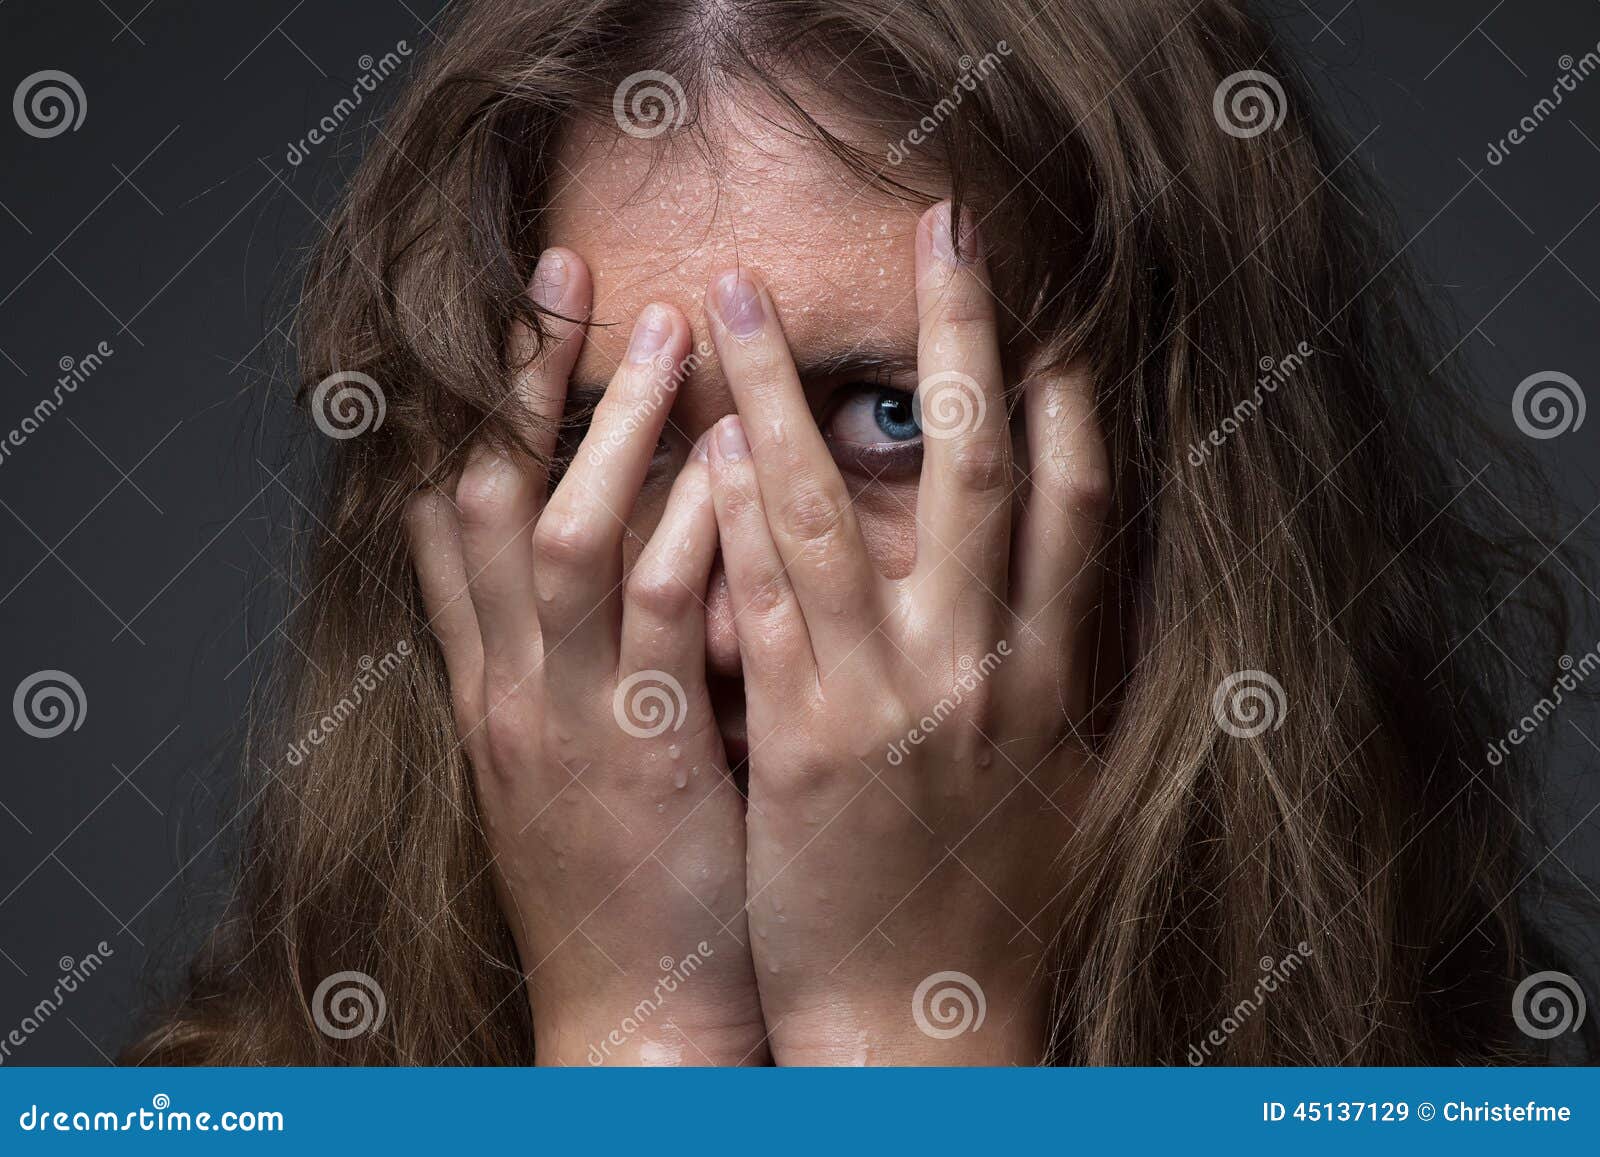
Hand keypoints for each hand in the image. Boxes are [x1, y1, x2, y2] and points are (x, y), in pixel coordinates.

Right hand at [407, 249, 766, 1065]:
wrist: (635, 1019)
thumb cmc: (626, 886)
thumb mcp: (574, 764)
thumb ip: (584, 658)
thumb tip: (626, 552)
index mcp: (493, 685)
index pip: (447, 519)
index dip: (468, 406)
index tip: (507, 319)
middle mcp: (511, 686)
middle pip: (485, 495)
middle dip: (518, 376)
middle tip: (563, 265)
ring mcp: (569, 718)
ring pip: (564, 535)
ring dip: (611, 424)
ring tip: (668, 320)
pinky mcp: (645, 756)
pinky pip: (661, 618)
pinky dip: (689, 525)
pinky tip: (734, 452)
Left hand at [702, 203, 1108, 1063]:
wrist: (924, 1025)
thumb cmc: (987, 907)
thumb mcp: (1054, 784)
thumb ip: (1055, 675)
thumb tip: (1061, 586)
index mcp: (1056, 679)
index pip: (1084, 508)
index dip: (1074, 395)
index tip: (1052, 308)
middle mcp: (985, 671)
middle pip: (983, 471)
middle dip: (967, 336)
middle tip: (947, 224)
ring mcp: (892, 701)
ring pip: (836, 514)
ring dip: (785, 394)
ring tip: (738, 297)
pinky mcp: (801, 741)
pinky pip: (761, 603)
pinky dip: (729, 513)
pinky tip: (697, 438)